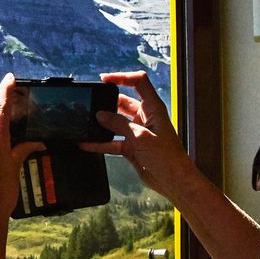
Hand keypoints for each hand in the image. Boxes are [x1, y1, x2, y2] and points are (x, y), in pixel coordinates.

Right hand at [81, 71, 199, 203]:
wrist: (173, 181)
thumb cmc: (166, 157)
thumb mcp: (140, 137)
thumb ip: (119, 124)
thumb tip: (100, 115)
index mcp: (153, 108)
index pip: (139, 82)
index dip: (122, 77)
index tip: (104, 79)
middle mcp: (145, 117)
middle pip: (122, 102)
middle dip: (106, 102)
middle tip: (91, 104)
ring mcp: (137, 132)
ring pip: (115, 122)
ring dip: (102, 123)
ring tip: (86, 122)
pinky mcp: (131, 147)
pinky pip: (112, 141)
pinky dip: (101, 142)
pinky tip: (87, 143)